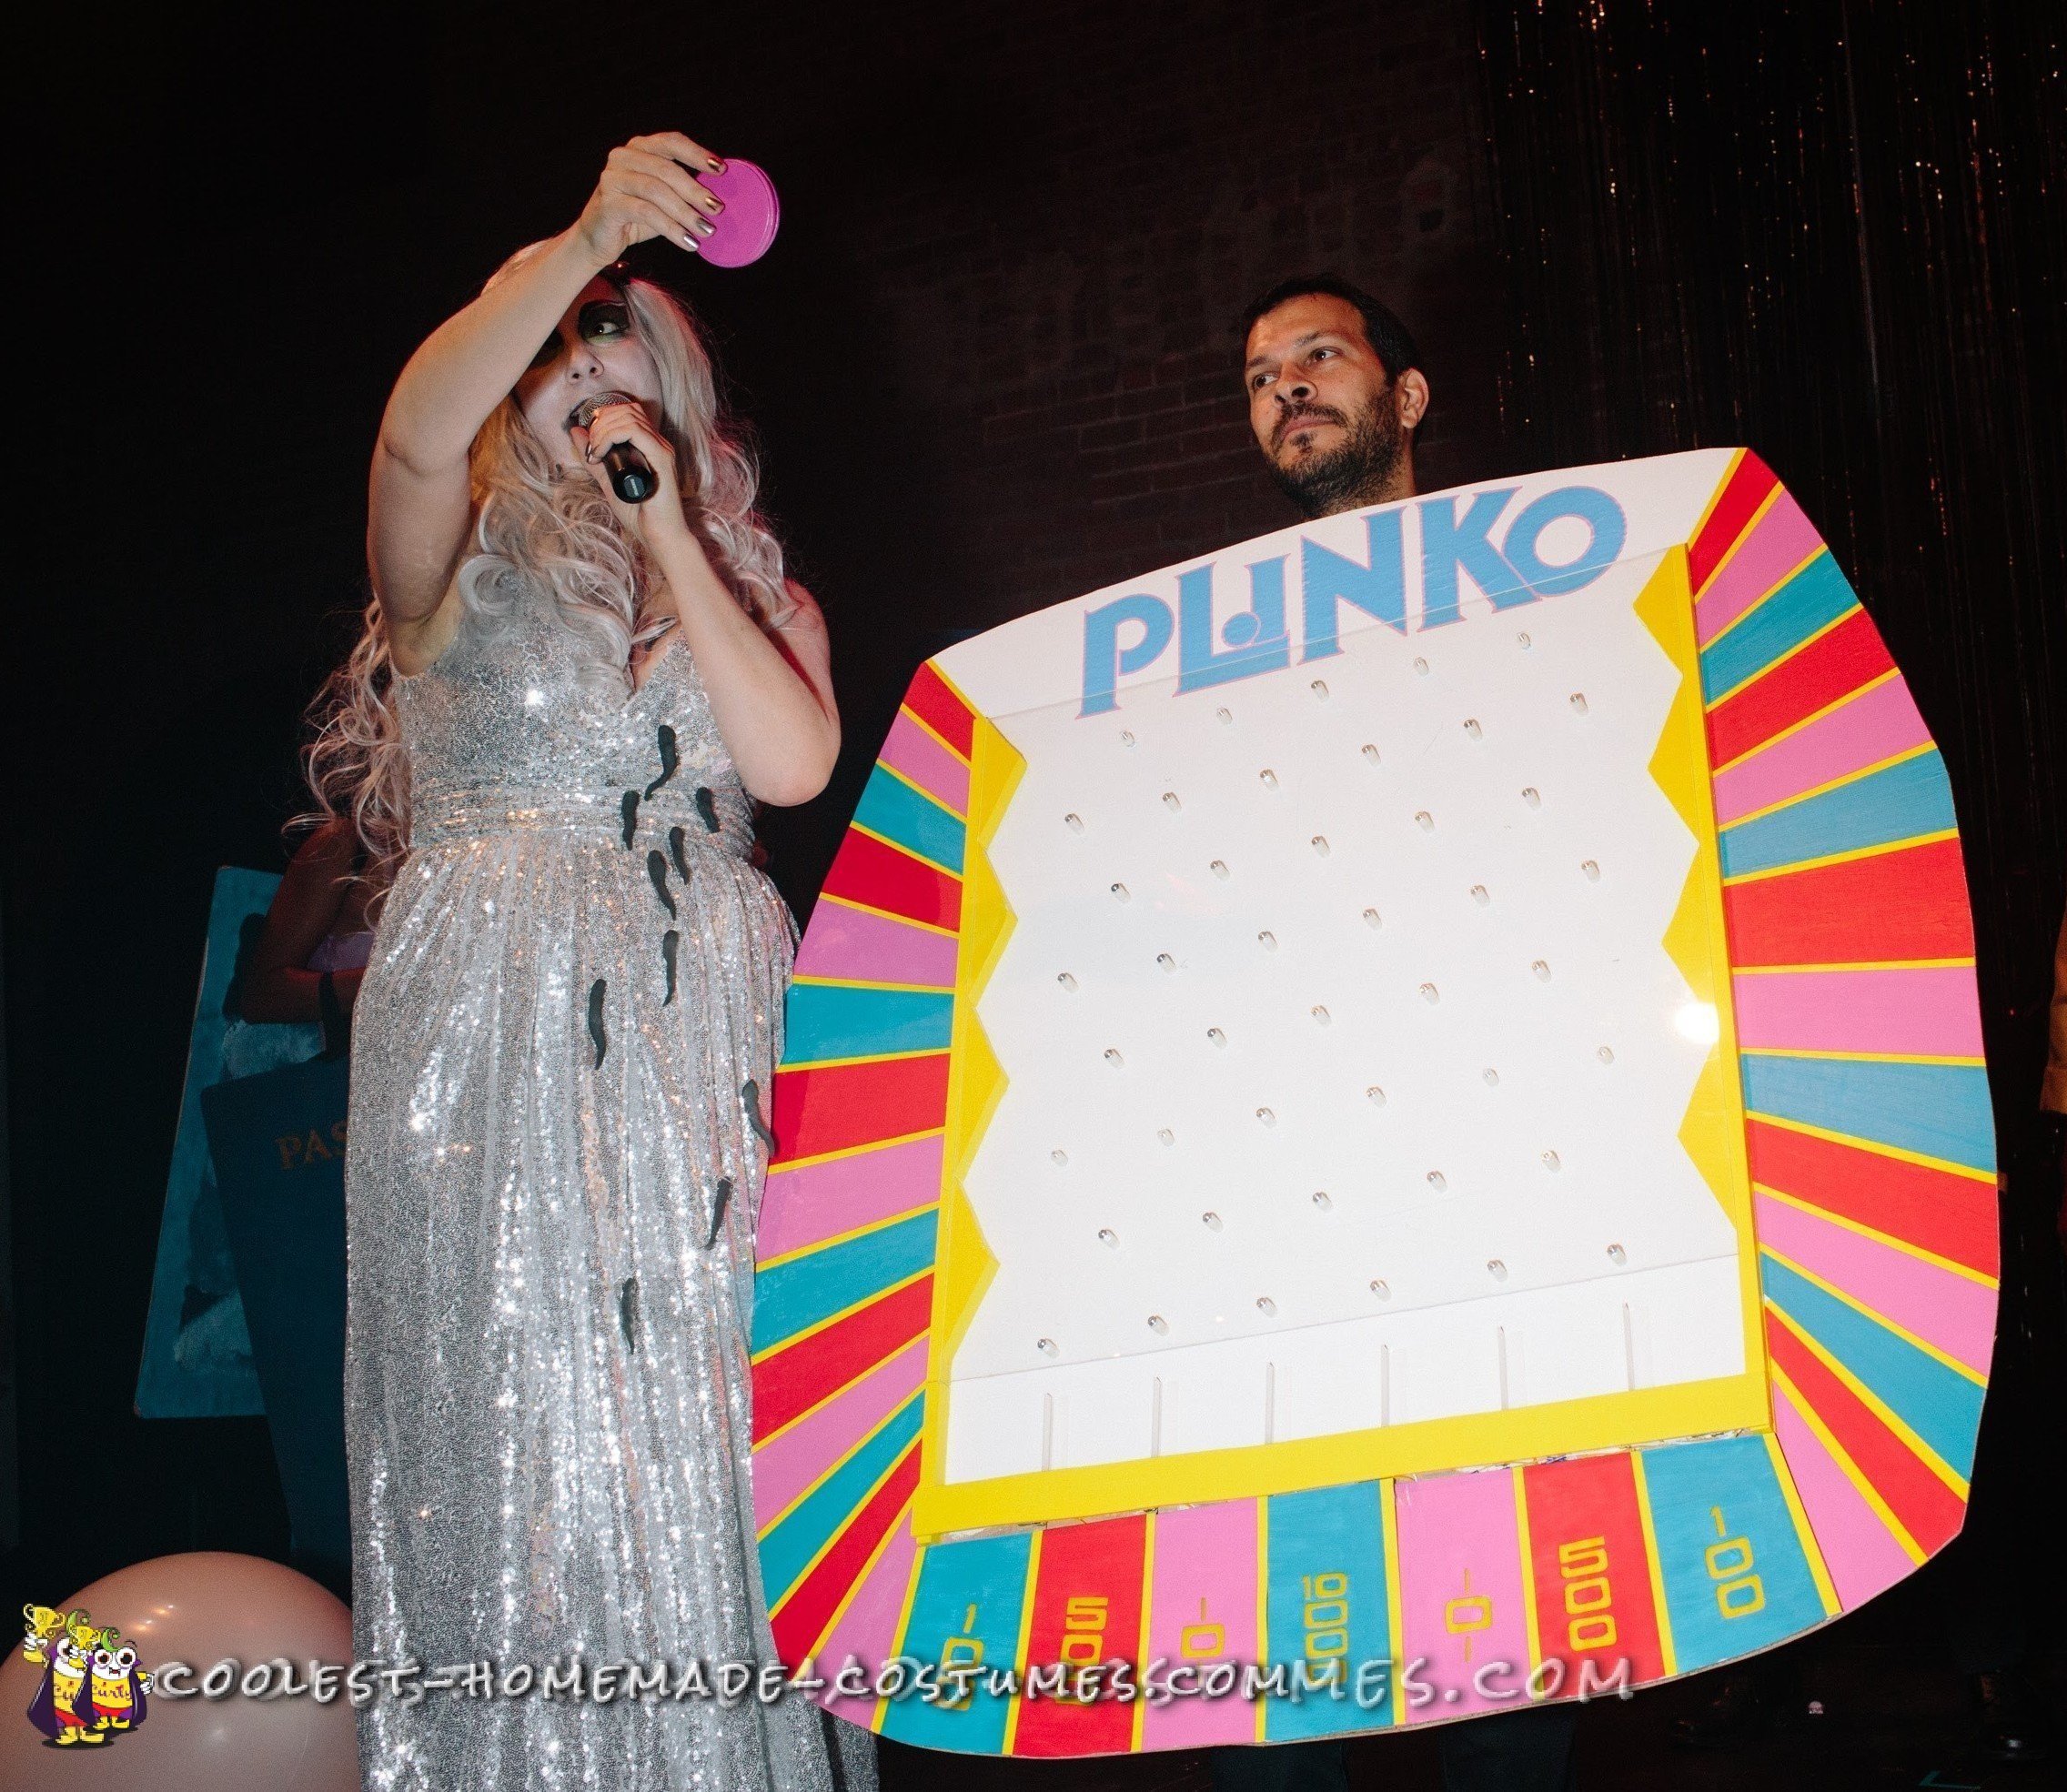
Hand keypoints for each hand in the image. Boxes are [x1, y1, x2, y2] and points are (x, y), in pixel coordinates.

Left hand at [571, 399, 692, 548]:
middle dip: (600, 422)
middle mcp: (658, 443)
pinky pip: (633, 431)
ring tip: (595, 452)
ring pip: (628, 417)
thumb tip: (576, 432)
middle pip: (627, 410)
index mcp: (649, 446)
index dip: (604, 417)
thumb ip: (594, 459)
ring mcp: (661, 449)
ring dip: (603, 430)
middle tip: (590, 448)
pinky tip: (601, 454)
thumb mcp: (608, 482)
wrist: (659, 536)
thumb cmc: (640, 514)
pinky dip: (610, 436)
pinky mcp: (661, 458)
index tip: (590, 442)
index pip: (627, 412)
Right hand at [572, 131, 727, 266]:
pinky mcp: (609, 203)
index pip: (671, 142)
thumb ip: (682, 190)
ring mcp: (613, 178)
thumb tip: (717, 197)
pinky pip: (647, 213)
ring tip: (706, 230)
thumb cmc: (635, 216)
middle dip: (696, 191)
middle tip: (717, 209)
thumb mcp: (661, 198)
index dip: (697, 153)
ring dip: (686, 213)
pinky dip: (672, 229)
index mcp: (639, 148)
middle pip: (667, 169)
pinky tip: (688, 242)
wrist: (597, 239)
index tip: (721, 169)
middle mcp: (623, 157)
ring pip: (657, 191)